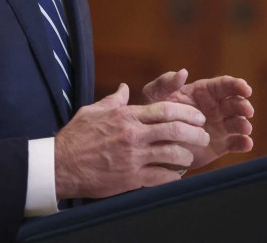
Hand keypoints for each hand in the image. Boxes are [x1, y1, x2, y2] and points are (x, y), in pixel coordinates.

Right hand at [55, 83, 210, 199]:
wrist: (61, 164)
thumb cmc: (76, 136)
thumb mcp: (94, 110)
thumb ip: (114, 100)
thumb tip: (126, 88)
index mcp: (127, 116)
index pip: (165, 110)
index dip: (187, 112)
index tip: (198, 117)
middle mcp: (133, 135)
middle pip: (175, 130)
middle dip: (196, 132)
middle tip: (204, 136)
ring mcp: (133, 157)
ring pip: (171, 154)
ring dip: (186, 155)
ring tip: (190, 156)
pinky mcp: (130, 178)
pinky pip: (160, 177)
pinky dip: (172, 176)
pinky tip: (177, 175)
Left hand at [142, 69, 253, 169]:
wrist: (153, 143)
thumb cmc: (154, 113)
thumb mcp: (154, 95)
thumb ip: (166, 83)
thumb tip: (183, 71)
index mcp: (203, 92)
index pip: (224, 85)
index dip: (237, 85)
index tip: (245, 88)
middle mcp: (216, 108)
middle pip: (235, 103)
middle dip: (243, 105)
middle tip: (247, 110)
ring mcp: (220, 126)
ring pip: (238, 123)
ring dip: (244, 124)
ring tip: (245, 128)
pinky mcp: (220, 145)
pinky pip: (235, 143)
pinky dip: (243, 143)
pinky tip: (246, 144)